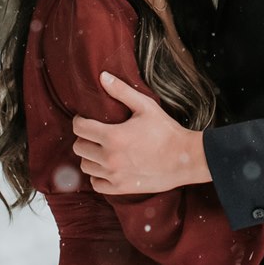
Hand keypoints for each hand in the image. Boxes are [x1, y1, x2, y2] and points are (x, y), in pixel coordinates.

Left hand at [72, 72, 211, 193]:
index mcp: (112, 136)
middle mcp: (109, 158)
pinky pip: (96, 184)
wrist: (184, 159)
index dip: (80, 120)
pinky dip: (97, 176)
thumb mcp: (146, 106)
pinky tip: (106, 167)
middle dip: (84, 138)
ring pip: (85, 166)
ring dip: (90, 157)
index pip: (80, 128)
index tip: (86, 118)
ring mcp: (114, 175)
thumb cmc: (166, 130)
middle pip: (79, 147)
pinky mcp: (121, 188)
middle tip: (95, 134)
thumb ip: (121, 91)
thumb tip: (102, 76)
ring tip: (100, 149)